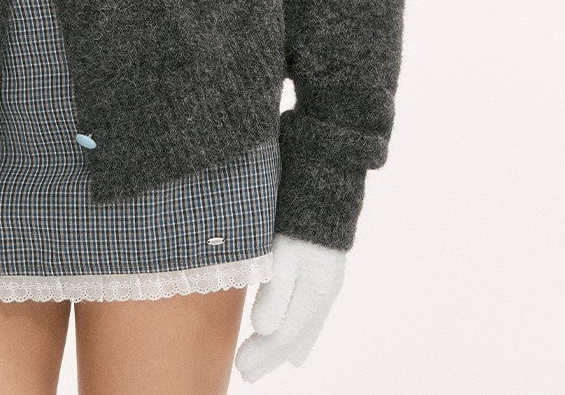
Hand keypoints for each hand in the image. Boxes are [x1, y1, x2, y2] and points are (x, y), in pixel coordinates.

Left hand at [234, 233, 346, 382]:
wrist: (323, 189)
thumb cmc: (298, 221)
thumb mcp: (283, 254)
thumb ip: (274, 292)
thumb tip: (261, 330)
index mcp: (313, 295)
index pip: (283, 336)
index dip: (262, 355)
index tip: (240, 368)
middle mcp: (322, 296)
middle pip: (294, 337)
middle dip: (271, 357)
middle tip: (248, 375)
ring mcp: (325, 286)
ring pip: (305, 328)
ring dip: (285, 348)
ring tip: (277, 363)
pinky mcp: (322, 276)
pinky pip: (310, 317)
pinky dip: (300, 334)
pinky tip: (299, 342)